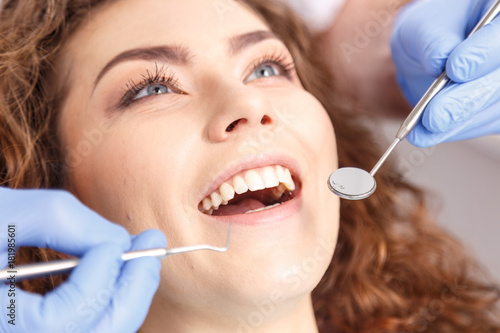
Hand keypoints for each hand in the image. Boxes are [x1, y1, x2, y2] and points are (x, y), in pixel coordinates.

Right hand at [0, 187, 165, 332]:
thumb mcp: (0, 213)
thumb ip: (61, 219)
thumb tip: (117, 241)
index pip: (62, 321)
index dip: (98, 279)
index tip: (114, 241)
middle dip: (133, 291)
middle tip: (154, 245)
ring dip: (128, 297)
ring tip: (142, 256)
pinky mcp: (40, 328)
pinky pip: (88, 327)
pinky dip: (110, 303)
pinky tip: (116, 272)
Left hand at [391, 0, 499, 146]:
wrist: (434, 54)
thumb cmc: (432, 32)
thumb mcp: (423, 27)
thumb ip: (432, 41)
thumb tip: (440, 61)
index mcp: (499, 17)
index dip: (482, 54)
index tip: (455, 69)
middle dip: (466, 100)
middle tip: (435, 116)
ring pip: (495, 108)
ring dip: (458, 123)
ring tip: (422, 130)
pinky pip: (487, 123)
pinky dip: (457, 131)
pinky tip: (429, 134)